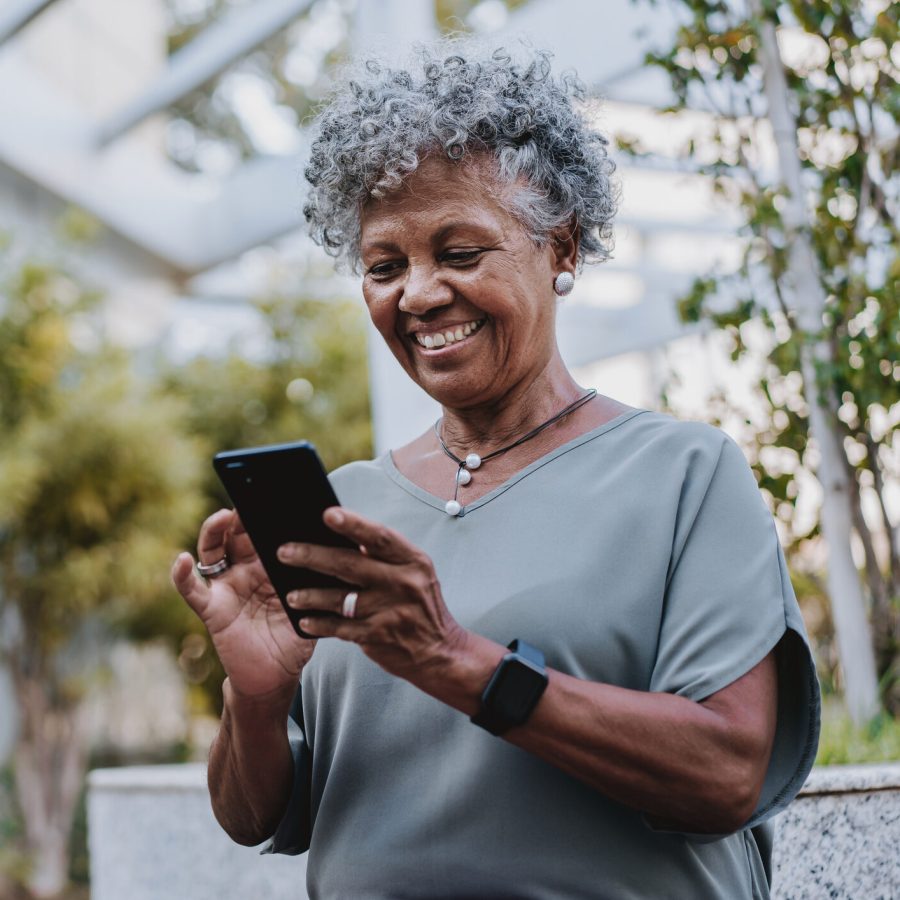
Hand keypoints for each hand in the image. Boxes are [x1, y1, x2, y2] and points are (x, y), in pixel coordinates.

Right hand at [171, 509, 314, 699]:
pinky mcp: (212, 609)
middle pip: (237, 533)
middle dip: (242, 513)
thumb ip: (320, 579)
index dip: (268, 512)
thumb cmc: (296, 635)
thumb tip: (345, 549)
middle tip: (250, 496)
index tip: (277, 492)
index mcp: (270, 564)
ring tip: (221, 518)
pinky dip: (183, 575)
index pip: (265, 530)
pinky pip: (193, 590)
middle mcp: (245, 570)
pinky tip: (183, 560)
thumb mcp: (314, 602)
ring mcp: (227, 587)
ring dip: (213, 531)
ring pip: (212, 551)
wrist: (276, 676)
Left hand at [276, 507, 466, 684]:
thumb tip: (342, 534)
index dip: (354, 524)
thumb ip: (384, 556)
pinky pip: (340, 628)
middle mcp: (403, 582)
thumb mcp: (414, 573)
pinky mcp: (378, 636)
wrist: (440, 652)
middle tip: (284, 552)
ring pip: (340, 599)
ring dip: (310, 595)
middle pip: (350, 564)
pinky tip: (304, 621)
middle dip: (312, 556)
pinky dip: (320, 624)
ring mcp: (390, 611)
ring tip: (290, 595)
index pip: (380, 537)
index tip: (327, 513)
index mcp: (413, 560)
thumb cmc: (419, 604)